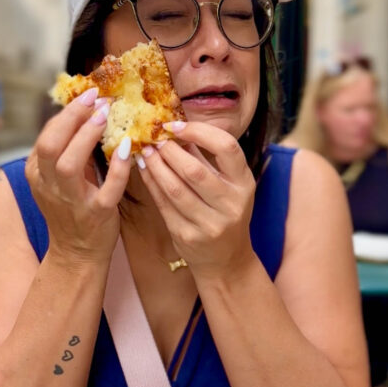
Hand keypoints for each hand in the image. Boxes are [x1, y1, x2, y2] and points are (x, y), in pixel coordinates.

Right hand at [25, 90, 131, 264]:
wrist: (77, 253)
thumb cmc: (72, 210)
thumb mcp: (60, 178)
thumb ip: (69, 150)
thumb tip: (87, 113)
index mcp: (39, 174)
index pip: (47, 136)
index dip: (67, 113)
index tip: (88, 96)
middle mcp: (50, 186)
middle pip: (50, 146)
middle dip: (71, 118)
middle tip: (95, 99)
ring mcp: (72, 201)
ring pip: (68, 165)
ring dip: (87, 136)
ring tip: (105, 116)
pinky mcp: (96, 214)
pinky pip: (107, 189)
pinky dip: (118, 167)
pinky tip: (126, 148)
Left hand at [137, 121, 255, 276]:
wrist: (226, 260)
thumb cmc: (224, 213)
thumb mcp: (228, 186)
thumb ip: (206, 158)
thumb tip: (177, 127)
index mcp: (244, 184)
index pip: (227, 147)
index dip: (199, 132)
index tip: (176, 126)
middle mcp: (231, 204)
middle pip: (195, 170)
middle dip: (169, 151)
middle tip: (153, 137)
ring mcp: (210, 224)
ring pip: (175, 189)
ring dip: (155, 166)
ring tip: (145, 151)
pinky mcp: (188, 236)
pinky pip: (164, 205)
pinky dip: (151, 184)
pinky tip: (144, 171)